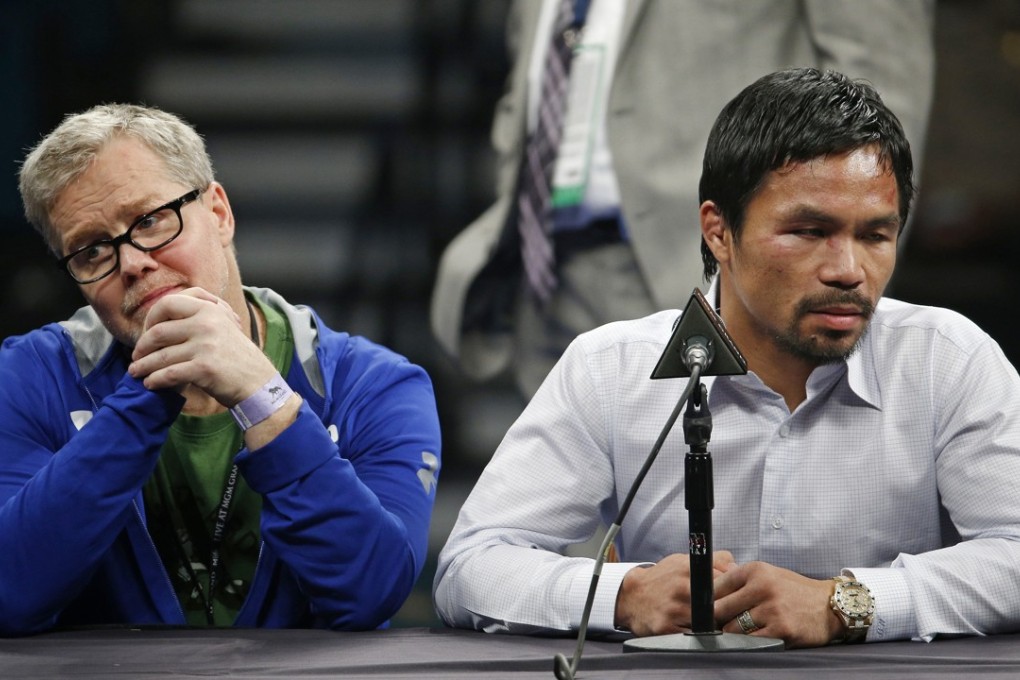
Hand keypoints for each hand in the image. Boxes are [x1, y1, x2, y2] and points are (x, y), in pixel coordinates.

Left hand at [128, 288, 273, 405]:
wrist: (258, 382)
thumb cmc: (236, 356)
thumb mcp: (224, 325)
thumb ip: (200, 314)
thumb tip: (166, 313)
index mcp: (210, 309)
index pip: (168, 303)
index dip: (151, 317)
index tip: (149, 331)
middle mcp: (207, 323)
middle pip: (159, 331)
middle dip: (142, 346)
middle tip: (137, 356)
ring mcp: (206, 346)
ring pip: (161, 355)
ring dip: (143, 366)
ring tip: (136, 372)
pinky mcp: (204, 369)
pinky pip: (169, 374)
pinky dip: (155, 380)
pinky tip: (151, 384)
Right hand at [614, 551, 734, 635]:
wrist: (631, 595)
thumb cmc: (663, 578)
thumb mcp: (684, 560)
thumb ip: (714, 559)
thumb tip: (738, 568)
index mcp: (688, 568)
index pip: (725, 581)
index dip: (732, 590)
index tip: (733, 594)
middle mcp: (681, 588)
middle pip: (720, 604)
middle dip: (726, 610)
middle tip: (724, 611)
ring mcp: (673, 609)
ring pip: (709, 623)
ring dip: (713, 624)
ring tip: (708, 620)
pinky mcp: (666, 628)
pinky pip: (693, 636)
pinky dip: (698, 635)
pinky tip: (694, 629)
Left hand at [713, 561, 842, 647]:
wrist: (830, 605)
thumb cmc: (795, 590)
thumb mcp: (768, 574)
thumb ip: (740, 577)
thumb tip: (710, 582)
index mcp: (755, 570)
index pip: (717, 586)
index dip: (708, 601)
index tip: (705, 608)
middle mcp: (762, 587)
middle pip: (721, 608)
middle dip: (716, 619)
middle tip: (717, 624)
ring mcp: (772, 609)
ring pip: (733, 628)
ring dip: (733, 633)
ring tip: (739, 631)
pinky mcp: (781, 629)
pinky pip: (752, 641)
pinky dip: (749, 642)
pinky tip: (755, 638)